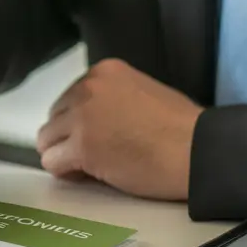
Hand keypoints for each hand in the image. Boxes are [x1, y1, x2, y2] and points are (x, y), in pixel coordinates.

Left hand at [36, 59, 203, 200]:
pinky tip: (86, 175)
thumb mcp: (144, 93)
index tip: (96, 136)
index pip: (70, 97)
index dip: (78, 121)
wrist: (199, 151)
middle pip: (55, 117)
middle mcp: (87, 88)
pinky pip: (52, 162)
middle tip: (91, 154)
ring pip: (47, 139)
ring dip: (64, 154)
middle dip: (67, 137)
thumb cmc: (183, 128)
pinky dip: (64, 172)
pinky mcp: (82, 147)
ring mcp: (82, 117)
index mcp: (104, 71)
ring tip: (88, 166)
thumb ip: (114, 99)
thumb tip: (94, 118)